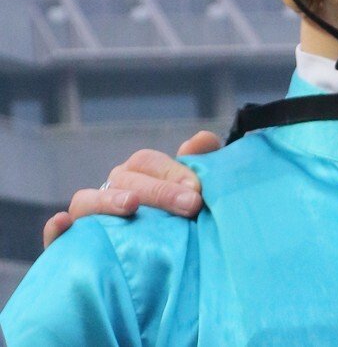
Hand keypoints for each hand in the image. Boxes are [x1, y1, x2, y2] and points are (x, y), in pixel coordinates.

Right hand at [42, 130, 220, 247]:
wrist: (158, 278)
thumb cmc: (179, 226)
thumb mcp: (193, 197)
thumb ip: (200, 165)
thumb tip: (202, 138)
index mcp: (138, 176)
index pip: (147, 162)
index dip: (172, 171)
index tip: (198, 190)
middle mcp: (110, 192)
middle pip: (124, 179)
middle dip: (159, 190)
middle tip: (191, 204)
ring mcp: (89, 219)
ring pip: (85, 200)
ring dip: (107, 200)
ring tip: (132, 206)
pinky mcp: (71, 249)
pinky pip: (56, 236)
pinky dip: (56, 228)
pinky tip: (65, 224)